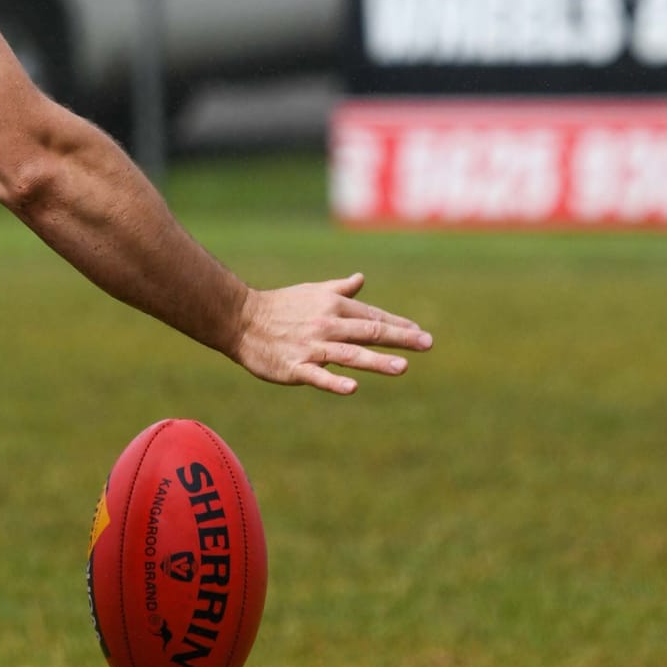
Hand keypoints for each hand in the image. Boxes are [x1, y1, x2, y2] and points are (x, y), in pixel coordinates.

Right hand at [232, 272, 431, 395]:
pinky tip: (353, 388)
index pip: (372, 316)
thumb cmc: (280, 306)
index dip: (398, 325)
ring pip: (349, 354)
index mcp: (333, 307)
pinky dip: (334, 381)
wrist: (240, 319)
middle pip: (369, 332)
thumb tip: (361, 278)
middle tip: (426, 343)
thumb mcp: (312, 292)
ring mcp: (311, 347)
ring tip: (402, 367)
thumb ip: (340, 289)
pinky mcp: (294, 367)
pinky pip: (317, 376)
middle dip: (400, 338)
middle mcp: (326, 325)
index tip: (420, 333)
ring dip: (377, 361)